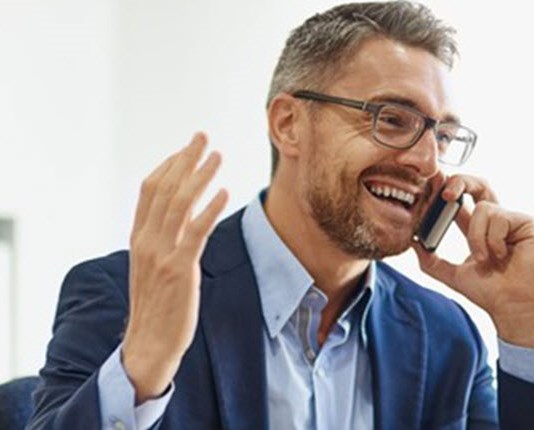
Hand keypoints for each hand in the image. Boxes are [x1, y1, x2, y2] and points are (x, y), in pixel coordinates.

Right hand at [122, 132, 227, 402]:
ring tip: (217, 155)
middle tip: (203, 136)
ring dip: (200, 176)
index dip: (168, 165)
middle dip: (185, 159)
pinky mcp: (180, 270)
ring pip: (180, 204)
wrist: (148, 343)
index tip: (186, 148)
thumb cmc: (156, 306)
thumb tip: (178, 217)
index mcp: (138, 237)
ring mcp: (162, 254)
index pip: (149, 190)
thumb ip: (160, 240)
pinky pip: (196, 232)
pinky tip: (224, 192)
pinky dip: (209, 209)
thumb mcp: (151, 267)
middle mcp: (147, 241)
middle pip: (165, 189)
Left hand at [413, 175, 533, 355]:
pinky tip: (503, 256)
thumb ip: (432, 260)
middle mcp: (497, 220)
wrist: (513, 307)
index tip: (430, 185)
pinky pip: (498, 218)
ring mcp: (513, 219)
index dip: (446, 190)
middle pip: (478, 185)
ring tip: (486, 260)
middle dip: (460, 181)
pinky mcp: (528, 222)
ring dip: (477, 237)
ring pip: (482, 209)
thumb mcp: (453, 274)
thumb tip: (412, 242)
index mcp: (480, 228)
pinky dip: (493, 240)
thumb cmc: (491, 292)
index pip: (462, 200)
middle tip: (445, 193)